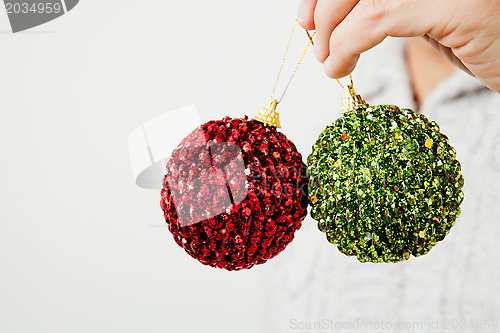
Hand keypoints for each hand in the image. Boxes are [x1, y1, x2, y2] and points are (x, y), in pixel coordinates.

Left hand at [297, 0, 499, 92]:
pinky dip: (347, 45)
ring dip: (331, 32)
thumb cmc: (473, 36)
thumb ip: (383, 5)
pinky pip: (377, 19)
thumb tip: (328, 17)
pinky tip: (339, 66)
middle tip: (314, 43)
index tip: (306, 17)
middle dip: (324, 9)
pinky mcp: (457, 4)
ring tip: (328, 61)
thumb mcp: (420, 11)